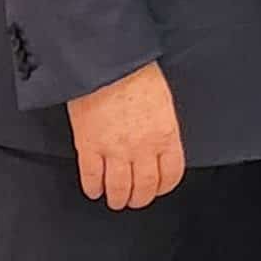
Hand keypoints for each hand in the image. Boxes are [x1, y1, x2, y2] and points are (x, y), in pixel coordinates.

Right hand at [66, 62, 184, 208]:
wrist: (107, 60)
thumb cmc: (136, 71)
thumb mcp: (162, 99)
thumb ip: (162, 126)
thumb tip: (160, 143)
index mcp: (165, 135)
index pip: (171, 174)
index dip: (164, 186)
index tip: (158, 188)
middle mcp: (143, 147)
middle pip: (145, 186)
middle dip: (140, 198)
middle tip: (135, 200)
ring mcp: (114, 149)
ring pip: (119, 187)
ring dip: (118, 198)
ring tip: (115, 200)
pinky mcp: (89, 146)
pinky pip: (92, 177)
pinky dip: (93, 188)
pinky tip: (94, 190)